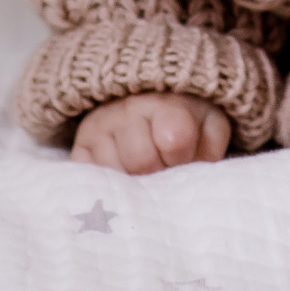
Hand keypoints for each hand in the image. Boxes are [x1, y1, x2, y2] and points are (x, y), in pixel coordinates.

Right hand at [69, 92, 229, 173]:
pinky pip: (91, 181)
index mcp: (165, 103)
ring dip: (134, 183)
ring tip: (144, 174)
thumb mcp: (209, 127)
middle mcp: (126, 110)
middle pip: (142, 162)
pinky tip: (123, 180)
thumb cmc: (185, 122)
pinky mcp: (79, 149)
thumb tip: (193, 179)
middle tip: (163, 171)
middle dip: (158, 174)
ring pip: (115, 174)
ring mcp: (98, 128)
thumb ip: (210, 149)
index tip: (183, 160)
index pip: (174, 139)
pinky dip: (110, 188)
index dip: (182, 160)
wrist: (146, 102)